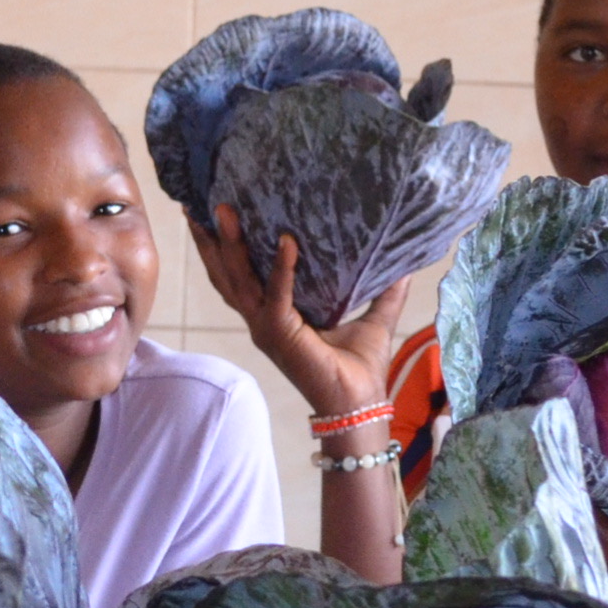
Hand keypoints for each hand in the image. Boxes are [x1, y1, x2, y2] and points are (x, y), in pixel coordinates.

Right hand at [192, 207, 404, 421]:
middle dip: (212, 240)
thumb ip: (385, 286)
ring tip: (226, 211)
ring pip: (238, 281)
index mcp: (273, 315)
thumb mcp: (373, 316)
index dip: (224, 247)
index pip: (239, 276)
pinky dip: (281, 268)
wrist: (360, 404)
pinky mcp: (281, 336)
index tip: (215, 213)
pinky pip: (277, 297)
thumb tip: (405, 255)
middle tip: (202, 202)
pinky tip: (286, 241)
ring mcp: (266, 329)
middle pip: (225, 274)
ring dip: (231, 245)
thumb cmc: (360, 367)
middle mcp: (262, 320)